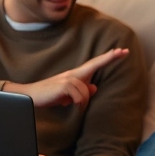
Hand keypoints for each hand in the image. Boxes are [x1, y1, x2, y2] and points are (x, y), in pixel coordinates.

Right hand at [6, 48, 128, 108]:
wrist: (29, 96)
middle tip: (124, 51)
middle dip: (109, 58)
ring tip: (69, 104)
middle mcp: (73, 74)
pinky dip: (77, 103)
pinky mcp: (64, 85)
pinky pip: (79, 97)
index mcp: (75, 75)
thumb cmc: (49, 95)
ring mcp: (68, 78)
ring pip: (86, 91)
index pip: (94, 64)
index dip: (108, 58)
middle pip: (94, 64)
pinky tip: (65, 103)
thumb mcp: (68, 94)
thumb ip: (81, 90)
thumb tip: (94, 87)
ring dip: (81, 102)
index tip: (122, 51)